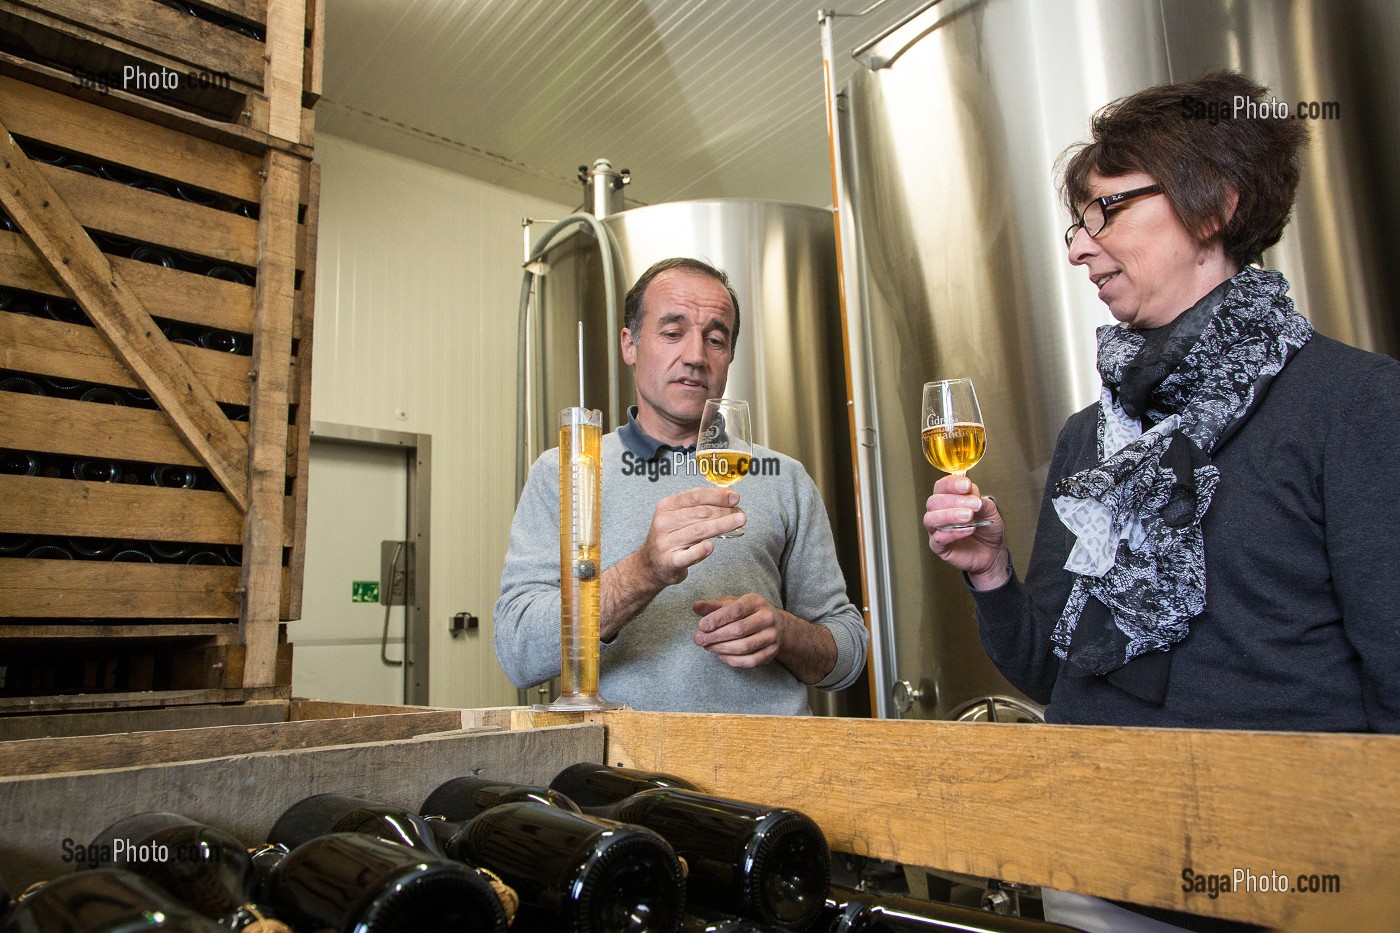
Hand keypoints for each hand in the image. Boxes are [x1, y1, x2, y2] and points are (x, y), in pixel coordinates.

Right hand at [637, 487, 745, 587]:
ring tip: (739, 521)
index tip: (735, 497)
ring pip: (699, 531)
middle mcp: (664, 523)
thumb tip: (727, 496)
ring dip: (722, 525)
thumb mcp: (677, 516)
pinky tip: (711, 546)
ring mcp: (666, 542)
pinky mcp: (670, 561)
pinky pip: (687, 555)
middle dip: (724, 511)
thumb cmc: (670, 538)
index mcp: (666, 506)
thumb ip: (699, 506)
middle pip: (700, 513)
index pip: (695, 496)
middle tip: (741, 513)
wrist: (650, 565)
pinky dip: (700, 550)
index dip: (717, 495)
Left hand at [691, 594, 785, 668]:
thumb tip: (696, 606)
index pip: (736, 610)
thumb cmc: (749, 613)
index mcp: (756, 602)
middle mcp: (767, 618)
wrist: (778, 626)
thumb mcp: (733, 603)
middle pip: (739, 630)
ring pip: (744, 647)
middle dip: (715, 636)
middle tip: (698, 640)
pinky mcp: (772, 652)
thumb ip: (714, 606)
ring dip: (721, 649)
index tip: (701, 626)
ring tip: (707, 647)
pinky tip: (720, 655)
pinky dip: (732, 660)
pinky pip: (750, 661)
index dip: (717, 619)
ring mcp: (771, 637)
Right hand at [924, 474, 1009, 589]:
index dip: (952, 484)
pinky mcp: (938, 547)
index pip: (942, 486)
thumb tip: (971, 493)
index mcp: (949, 500)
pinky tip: (968, 530)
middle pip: (933, 501)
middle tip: (974, 504)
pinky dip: (953, 533)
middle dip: (954, 501)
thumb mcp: (989, 510)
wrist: (992, 552)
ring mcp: (936, 530)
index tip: (966, 485)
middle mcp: (939, 513)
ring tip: (969, 517)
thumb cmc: (986, 530)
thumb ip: (980, 500)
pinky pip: (938, 538)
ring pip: (930, 519)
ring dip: (950, 515)